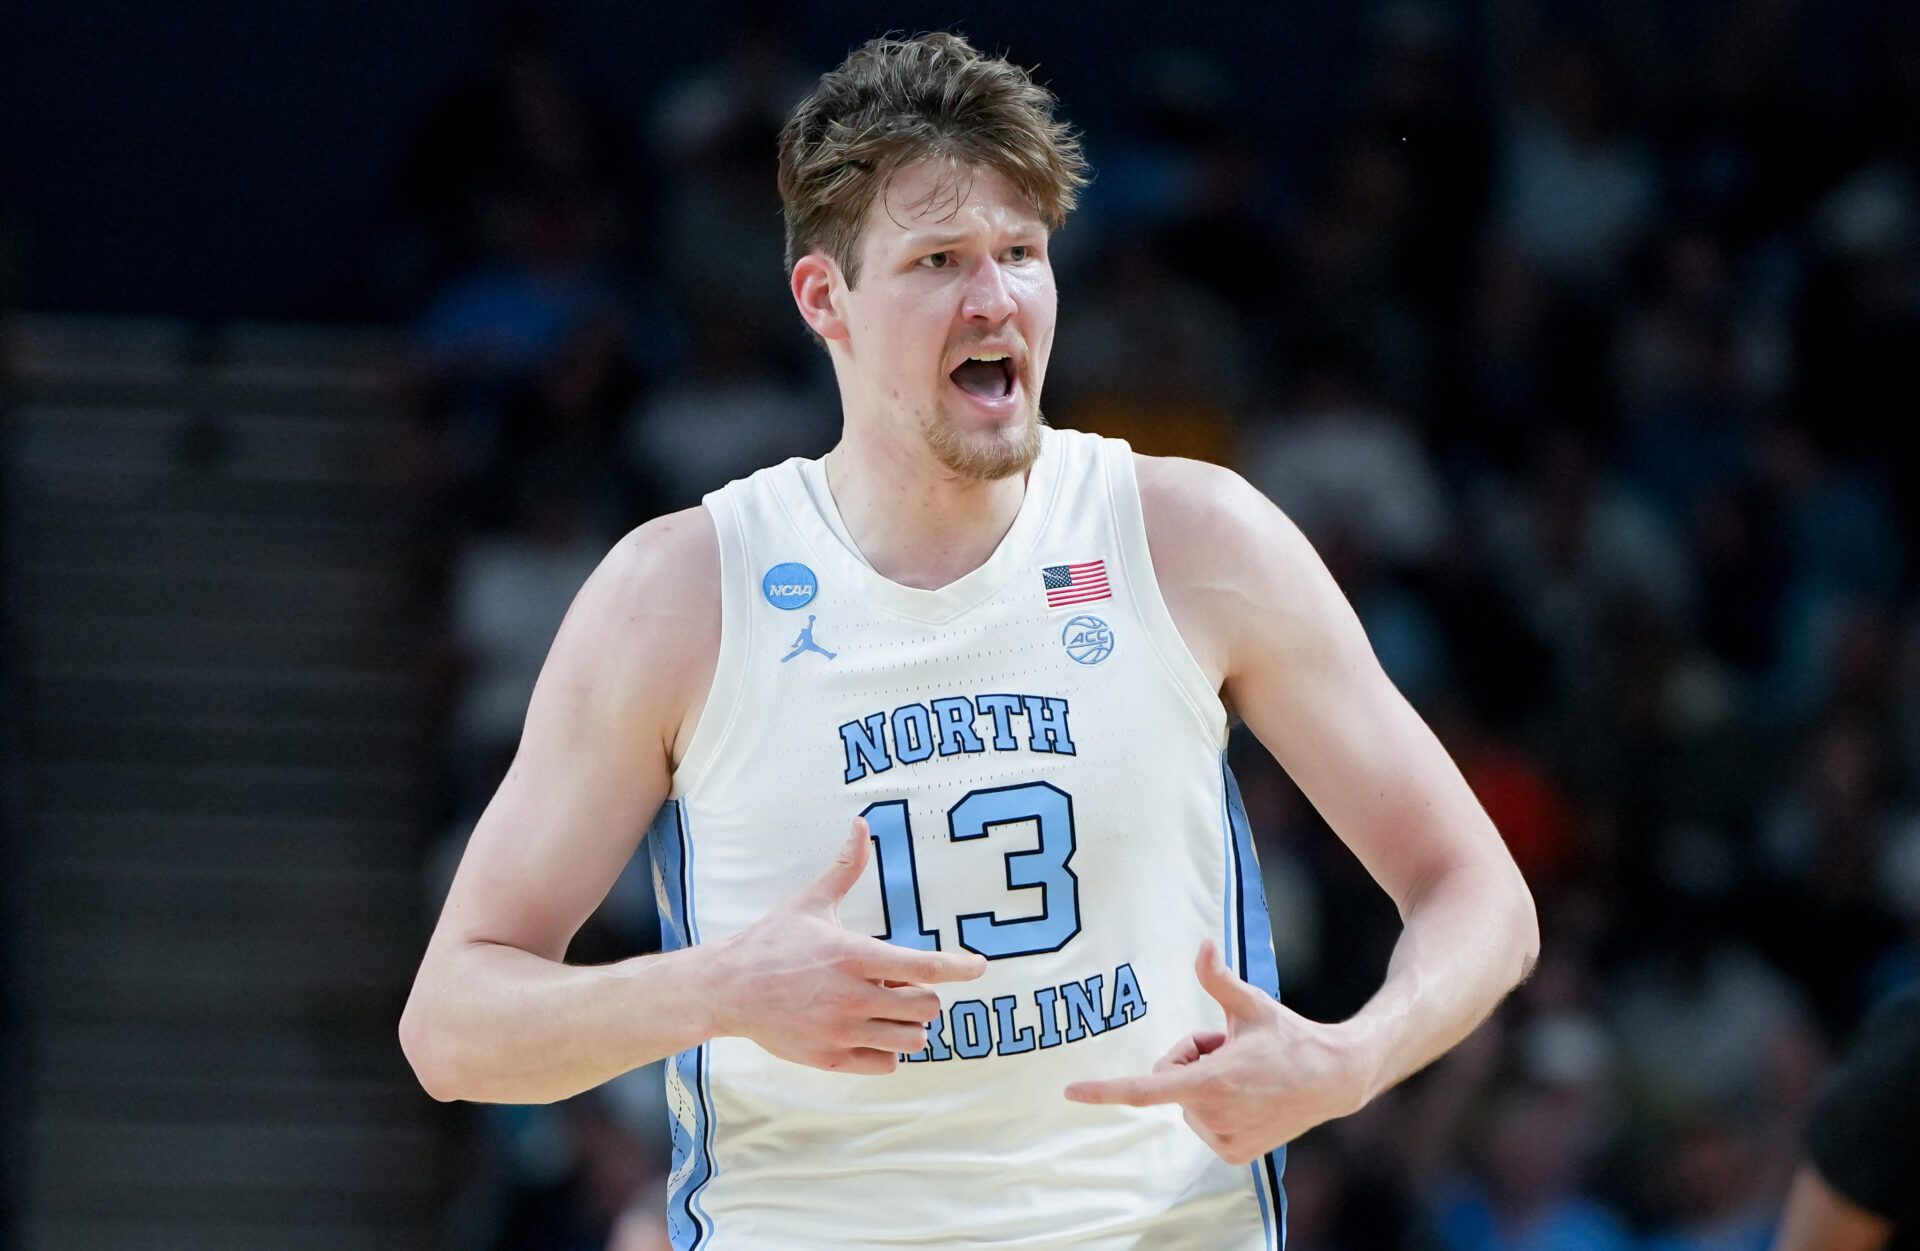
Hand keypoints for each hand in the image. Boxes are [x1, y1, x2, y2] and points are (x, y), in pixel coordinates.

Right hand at [708, 818, 986, 1074]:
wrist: (727, 990)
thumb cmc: (771, 942)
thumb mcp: (811, 902)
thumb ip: (845, 867)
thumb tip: (860, 825)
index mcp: (854, 956)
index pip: (926, 967)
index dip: (960, 967)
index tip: (978, 966)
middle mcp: (853, 998)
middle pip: (926, 1007)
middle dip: (923, 994)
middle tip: (898, 982)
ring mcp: (842, 1032)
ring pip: (911, 1040)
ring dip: (908, 1023)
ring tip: (884, 1006)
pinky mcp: (831, 1058)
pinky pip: (886, 1064)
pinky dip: (887, 1049)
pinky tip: (869, 1028)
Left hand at [1063, 941, 1375, 1164]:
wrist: (1333, 1079)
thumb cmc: (1289, 1037)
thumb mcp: (1251, 1004)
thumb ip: (1218, 978)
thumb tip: (1202, 944)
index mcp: (1209, 1082)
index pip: (1145, 1089)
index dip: (1104, 1090)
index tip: (1071, 1092)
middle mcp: (1212, 1116)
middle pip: (1170, 1079)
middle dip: (1190, 1059)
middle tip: (1229, 1048)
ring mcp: (1224, 1140)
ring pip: (1186, 1103)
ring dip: (1205, 1084)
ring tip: (1244, 1072)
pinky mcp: (1234, 1154)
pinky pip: (1203, 1123)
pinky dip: (1217, 1107)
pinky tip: (1250, 1096)